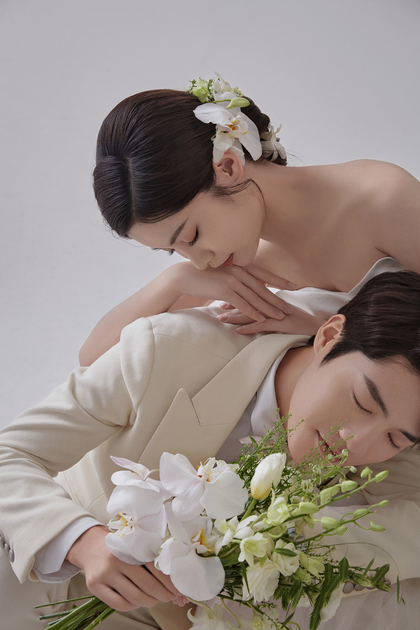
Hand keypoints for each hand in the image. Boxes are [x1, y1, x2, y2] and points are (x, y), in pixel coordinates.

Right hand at [66, 526, 184, 610]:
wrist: (88, 545)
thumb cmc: (117, 547)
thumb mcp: (132, 545)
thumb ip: (147, 556)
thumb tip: (171, 575)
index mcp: (129, 547)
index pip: (155, 567)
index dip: (169, 581)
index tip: (177, 588)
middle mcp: (117, 560)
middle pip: (147, 585)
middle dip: (162, 594)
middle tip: (169, 596)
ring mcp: (105, 574)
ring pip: (135, 597)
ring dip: (149, 601)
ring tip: (153, 599)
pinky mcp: (95, 586)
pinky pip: (119, 604)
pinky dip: (132, 606)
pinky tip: (136, 601)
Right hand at [172, 262, 296, 321]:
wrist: (185, 276)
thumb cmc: (204, 275)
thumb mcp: (223, 272)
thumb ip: (237, 276)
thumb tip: (247, 284)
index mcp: (240, 266)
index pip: (265, 274)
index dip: (280, 281)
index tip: (294, 286)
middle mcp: (239, 271)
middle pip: (263, 288)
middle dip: (278, 299)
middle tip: (290, 308)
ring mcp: (232, 280)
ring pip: (255, 297)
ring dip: (269, 309)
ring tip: (280, 317)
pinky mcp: (224, 290)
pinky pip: (242, 304)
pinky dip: (253, 312)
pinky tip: (261, 319)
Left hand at [217, 305, 326, 335]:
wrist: (315, 325)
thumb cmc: (298, 319)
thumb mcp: (281, 311)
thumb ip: (268, 308)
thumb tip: (255, 308)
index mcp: (269, 300)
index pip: (249, 295)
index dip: (235, 295)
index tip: (222, 295)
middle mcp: (270, 304)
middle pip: (247, 302)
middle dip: (231, 304)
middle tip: (216, 305)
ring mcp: (274, 313)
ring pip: (251, 313)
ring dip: (235, 316)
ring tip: (221, 318)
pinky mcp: (279, 323)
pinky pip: (261, 325)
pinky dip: (249, 328)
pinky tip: (238, 331)